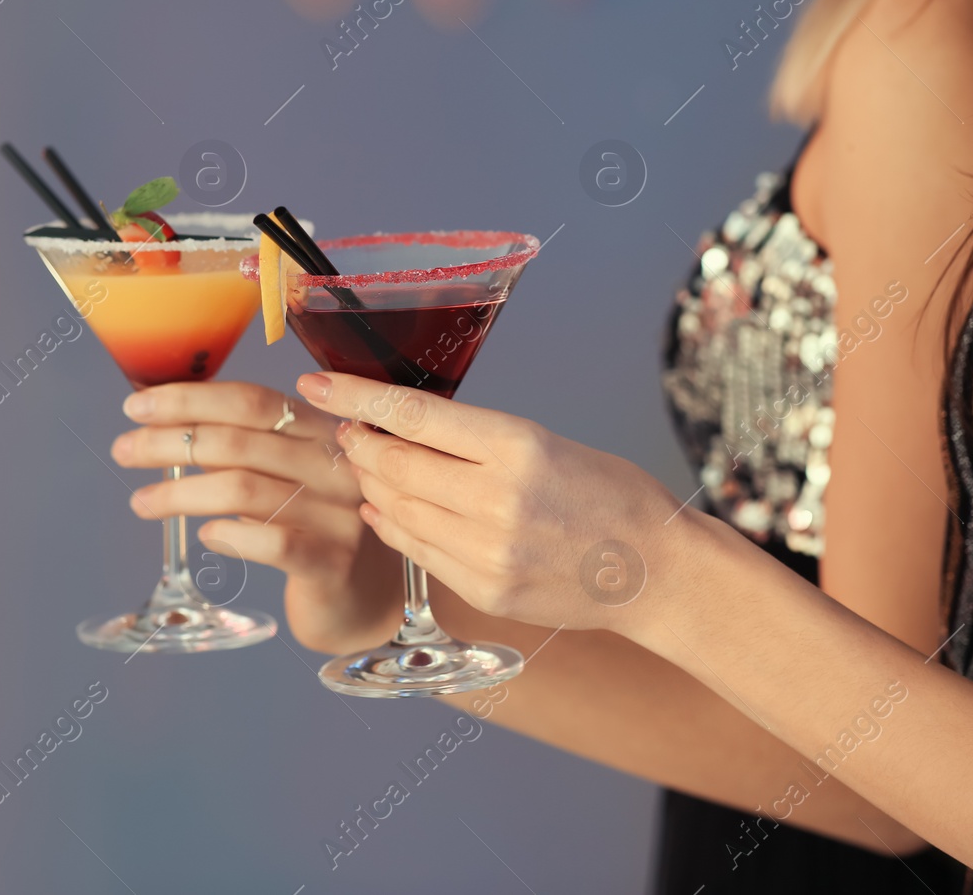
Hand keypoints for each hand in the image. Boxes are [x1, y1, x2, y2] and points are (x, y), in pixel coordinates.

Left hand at [111, 381, 402, 651]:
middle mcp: (338, 465)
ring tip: (140, 503)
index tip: (136, 407)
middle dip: (170, 442)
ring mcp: (339, 514)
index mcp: (325, 431)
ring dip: (181, 493)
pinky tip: (204, 536)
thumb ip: (249, 449)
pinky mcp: (333, 563)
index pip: (252, 400)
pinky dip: (231, 535)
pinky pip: (273, 543)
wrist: (373, 600)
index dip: (190, 399)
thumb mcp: (293, 478)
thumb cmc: (319, 528)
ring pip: (244, 489)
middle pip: (240, 441)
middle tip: (123, 451)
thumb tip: (165, 425)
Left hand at [295, 372, 684, 633]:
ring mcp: (487, 552)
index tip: (316, 383)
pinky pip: (416, 551)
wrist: (656, 570)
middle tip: (348, 430)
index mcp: (517, 447)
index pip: (412, 414)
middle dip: (359, 443)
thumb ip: (477, 439)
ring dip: (373, 485)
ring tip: (370, 467)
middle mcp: (497, 500)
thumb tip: (406, 425)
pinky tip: (386, 508)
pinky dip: (392, 525)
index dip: (354, 396)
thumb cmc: (609, 495)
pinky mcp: (483, 589)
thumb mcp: (547, 442)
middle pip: (394, 465)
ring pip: (397, 509)